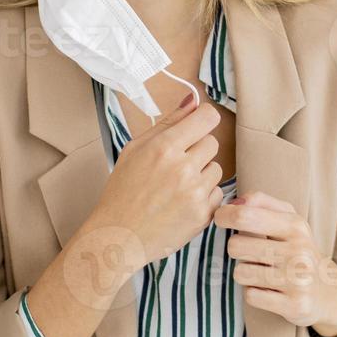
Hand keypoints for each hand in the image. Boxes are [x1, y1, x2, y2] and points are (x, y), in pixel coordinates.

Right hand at [82, 92, 225, 269]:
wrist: (119, 235)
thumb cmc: (122, 191)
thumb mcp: (135, 149)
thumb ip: (167, 123)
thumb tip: (192, 101)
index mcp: (164, 147)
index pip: (207, 118)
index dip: (204, 120)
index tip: (198, 126)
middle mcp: (183, 168)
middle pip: (213, 143)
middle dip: (198, 150)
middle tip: (177, 164)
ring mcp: (195, 193)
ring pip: (217, 169)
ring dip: (202, 174)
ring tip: (177, 186)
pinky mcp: (203, 214)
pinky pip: (217, 193)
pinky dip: (204, 197)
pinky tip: (182, 202)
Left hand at [213, 191, 336, 334]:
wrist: (328, 293)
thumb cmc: (299, 251)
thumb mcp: (289, 221)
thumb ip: (261, 203)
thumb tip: (234, 203)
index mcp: (295, 226)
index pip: (245, 215)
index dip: (224, 216)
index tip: (220, 218)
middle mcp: (299, 251)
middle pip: (236, 246)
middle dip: (236, 249)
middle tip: (250, 253)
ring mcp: (298, 279)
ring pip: (240, 273)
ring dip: (245, 274)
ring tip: (262, 273)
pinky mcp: (295, 304)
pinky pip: (251, 296)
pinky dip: (254, 293)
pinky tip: (269, 290)